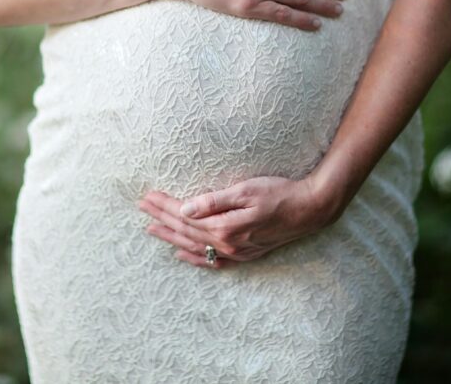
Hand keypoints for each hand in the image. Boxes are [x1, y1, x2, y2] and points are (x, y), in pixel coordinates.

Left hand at [137, 176, 333, 269]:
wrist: (309, 210)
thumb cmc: (279, 193)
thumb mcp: (246, 190)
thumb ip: (214, 201)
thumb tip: (185, 208)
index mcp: (224, 226)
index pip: (185, 215)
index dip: (164, 205)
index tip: (147, 196)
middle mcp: (227, 243)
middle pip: (186, 230)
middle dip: (162, 218)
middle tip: (142, 208)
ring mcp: (236, 252)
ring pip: (194, 245)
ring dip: (171, 236)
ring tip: (151, 229)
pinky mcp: (245, 254)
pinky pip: (213, 261)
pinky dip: (194, 258)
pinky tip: (181, 254)